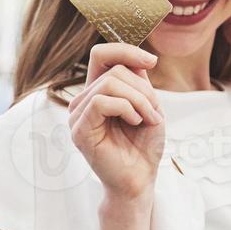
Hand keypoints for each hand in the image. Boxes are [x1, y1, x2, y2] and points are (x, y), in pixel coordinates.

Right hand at [68, 42, 164, 201]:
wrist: (140, 179)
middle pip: (113, 70)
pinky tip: (135, 123)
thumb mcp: (148, 105)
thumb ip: (138, 81)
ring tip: (147, 119)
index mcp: (97, 92)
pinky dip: (126, 108)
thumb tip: (137, 58)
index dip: (125, 50)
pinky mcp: (79, 130)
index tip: (152, 61)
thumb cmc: (143, 146)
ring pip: (109, 83)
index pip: (101, 55)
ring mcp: (77, 115)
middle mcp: (83, 101)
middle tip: (153, 112)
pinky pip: (101, 101)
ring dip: (138, 99)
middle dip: (142, 88)